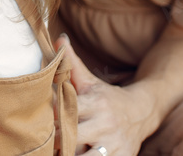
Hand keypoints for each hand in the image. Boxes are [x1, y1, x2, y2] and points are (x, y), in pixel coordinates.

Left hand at [56, 35, 154, 155]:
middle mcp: (106, 124)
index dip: (52, 118)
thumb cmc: (106, 97)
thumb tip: (58, 38)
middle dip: (59, 141)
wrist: (142, 111)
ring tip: (59, 152)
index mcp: (96, 103)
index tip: (39, 121)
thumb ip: (72, 63)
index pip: (69, 111)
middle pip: (75, 136)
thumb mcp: (90, 81)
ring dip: (72, 155)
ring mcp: (115, 145)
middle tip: (44, 142)